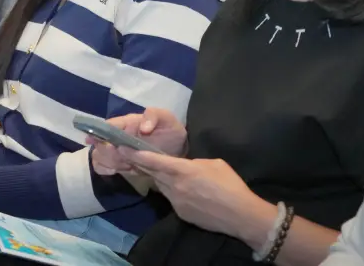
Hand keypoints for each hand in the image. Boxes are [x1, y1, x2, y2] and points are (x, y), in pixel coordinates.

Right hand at [88, 108, 186, 175]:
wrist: (177, 148)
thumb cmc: (169, 129)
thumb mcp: (167, 118)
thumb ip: (154, 116)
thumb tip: (142, 128)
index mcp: (127, 123)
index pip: (107, 126)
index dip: (98, 133)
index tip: (97, 142)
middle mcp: (118, 136)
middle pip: (100, 144)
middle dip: (109, 153)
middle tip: (125, 159)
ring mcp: (118, 150)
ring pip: (99, 156)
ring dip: (110, 162)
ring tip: (127, 165)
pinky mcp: (120, 163)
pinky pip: (103, 167)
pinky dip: (106, 169)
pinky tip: (118, 170)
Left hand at [127, 154, 272, 244]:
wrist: (241, 215)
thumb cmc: (230, 185)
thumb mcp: (213, 163)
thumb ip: (193, 163)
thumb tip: (186, 165)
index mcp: (183, 170)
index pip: (153, 161)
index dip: (136, 154)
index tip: (122, 148)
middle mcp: (175, 186)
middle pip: (153, 173)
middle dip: (142, 164)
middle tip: (131, 155)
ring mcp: (177, 202)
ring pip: (161, 186)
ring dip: (159, 178)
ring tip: (161, 170)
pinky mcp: (181, 213)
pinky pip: (171, 198)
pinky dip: (172, 191)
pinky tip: (184, 190)